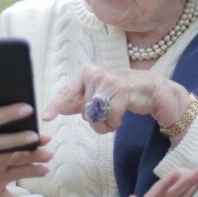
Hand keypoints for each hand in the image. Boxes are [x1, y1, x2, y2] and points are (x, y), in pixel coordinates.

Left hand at [0, 134, 52, 196]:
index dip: (26, 138)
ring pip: (20, 173)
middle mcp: (1, 161)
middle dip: (36, 153)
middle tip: (48, 153)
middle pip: (21, 155)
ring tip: (44, 170)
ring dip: (33, 172)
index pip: (12, 140)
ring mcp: (1, 177)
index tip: (40, 136)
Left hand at [42, 64, 189, 133]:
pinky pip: (110, 118)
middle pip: (84, 111)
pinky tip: (122, 115)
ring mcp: (109, 80)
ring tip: (115, 115)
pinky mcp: (122, 90)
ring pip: (96, 116)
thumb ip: (80, 101)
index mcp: (86, 72)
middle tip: (108, 113)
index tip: (45, 117)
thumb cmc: (123, 92)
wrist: (152, 90)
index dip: (55, 105)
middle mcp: (95, 73)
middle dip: (96, 119)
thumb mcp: (99, 95)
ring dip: (106, 124)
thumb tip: (59, 107)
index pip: (67, 91)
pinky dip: (115, 123)